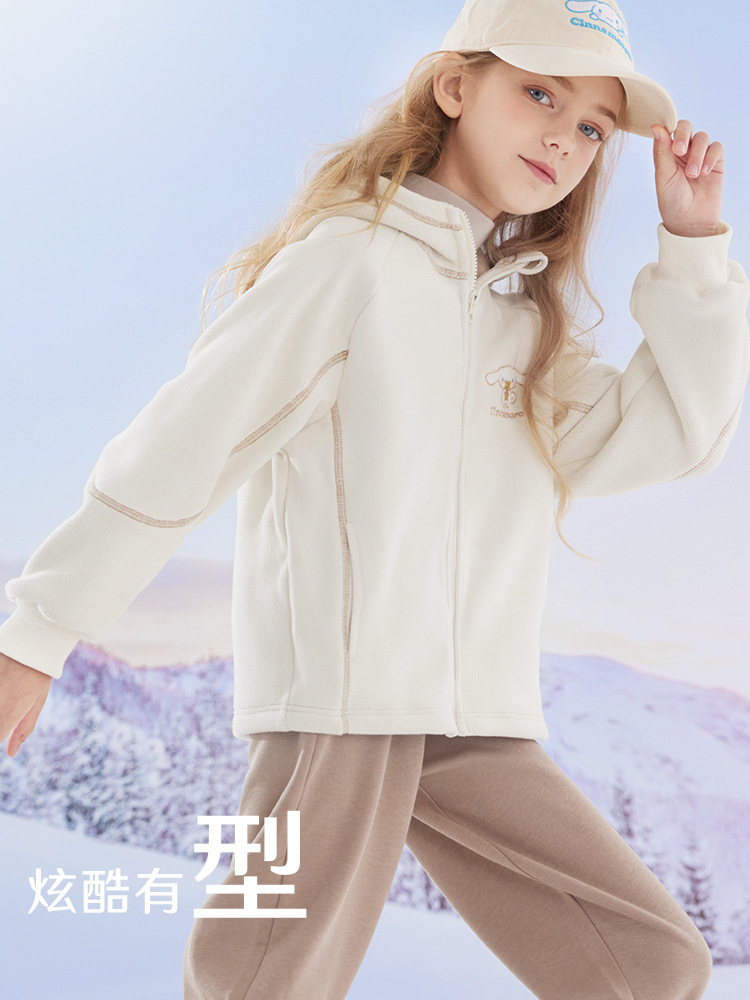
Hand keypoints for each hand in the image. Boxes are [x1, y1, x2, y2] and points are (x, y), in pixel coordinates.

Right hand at [0, 653, 51, 756]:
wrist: (33, 641)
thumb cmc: (38, 674)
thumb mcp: (37, 701)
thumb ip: (23, 728)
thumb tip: (11, 753)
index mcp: (11, 711)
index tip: (4, 732)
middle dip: (1, 720)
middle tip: (10, 705)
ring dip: (1, 702)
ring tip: (9, 691)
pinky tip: (5, 686)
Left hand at [651, 120, 723, 237]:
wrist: (690, 221)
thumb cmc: (672, 202)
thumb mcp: (664, 176)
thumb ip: (661, 151)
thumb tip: (655, 127)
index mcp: (666, 153)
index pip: (669, 130)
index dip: (671, 130)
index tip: (670, 144)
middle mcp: (683, 152)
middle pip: (686, 127)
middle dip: (684, 135)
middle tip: (680, 152)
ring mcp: (700, 155)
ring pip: (702, 137)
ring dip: (697, 154)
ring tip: (693, 174)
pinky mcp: (716, 162)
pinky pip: (716, 147)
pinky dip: (711, 157)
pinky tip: (705, 172)